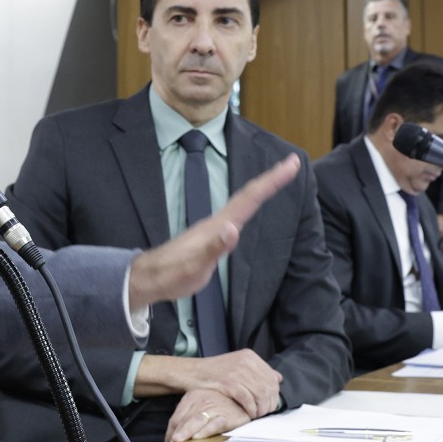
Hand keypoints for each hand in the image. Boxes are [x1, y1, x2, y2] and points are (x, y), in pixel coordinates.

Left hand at [128, 155, 300, 311]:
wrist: (150, 278)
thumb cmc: (171, 274)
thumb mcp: (194, 266)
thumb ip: (214, 248)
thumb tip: (234, 228)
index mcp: (218, 226)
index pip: (249, 199)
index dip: (271, 181)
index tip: (291, 164)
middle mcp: (217, 222)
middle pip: (248, 195)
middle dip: (271, 179)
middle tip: (292, 163)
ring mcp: (214, 228)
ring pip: (243, 202)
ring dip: (262, 188)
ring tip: (279, 177)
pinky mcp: (211, 236)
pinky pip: (237, 214)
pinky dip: (250, 204)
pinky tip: (251, 205)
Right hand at [135, 349, 282, 419]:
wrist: (193, 372)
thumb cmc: (215, 372)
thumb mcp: (238, 365)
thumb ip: (257, 371)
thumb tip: (278, 378)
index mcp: (250, 356)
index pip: (272, 377)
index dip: (274, 393)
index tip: (270, 403)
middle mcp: (247, 361)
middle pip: (269, 387)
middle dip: (269, 403)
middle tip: (265, 412)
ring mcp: (238, 371)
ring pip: (261, 395)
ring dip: (261, 408)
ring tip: (256, 414)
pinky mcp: (230, 383)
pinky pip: (248, 400)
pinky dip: (250, 410)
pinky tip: (248, 414)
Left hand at [166, 389, 249, 441]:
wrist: (246, 399)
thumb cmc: (222, 405)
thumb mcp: (202, 407)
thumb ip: (186, 420)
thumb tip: (171, 439)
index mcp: (192, 397)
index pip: (175, 418)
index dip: (169, 433)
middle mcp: (201, 400)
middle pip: (184, 420)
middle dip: (176, 434)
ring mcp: (215, 407)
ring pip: (196, 421)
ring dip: (186, 432)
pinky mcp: (228, 416)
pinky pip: (215, 424)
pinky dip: (205, 431)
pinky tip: (198, 437)